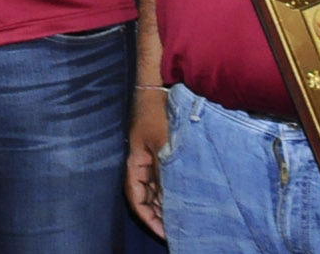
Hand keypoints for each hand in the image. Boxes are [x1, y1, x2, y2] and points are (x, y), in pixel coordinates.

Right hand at [126, 86, 169, 238]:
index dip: (148, 218)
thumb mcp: (163, 145)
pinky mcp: (162, 150)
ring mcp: (151, 156)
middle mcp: (140, 163)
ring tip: (182, 218)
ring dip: (165, 203)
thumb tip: (169, 200)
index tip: (163, 233)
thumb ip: (164, 172)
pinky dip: (171, 189)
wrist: (160, 86)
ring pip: (155, 189)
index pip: (136, 198)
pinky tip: (184, 196)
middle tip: (176, 231)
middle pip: (145, 197)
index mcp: (134, 163)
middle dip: (158, 215)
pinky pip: (163, 177)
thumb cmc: (159, 113)